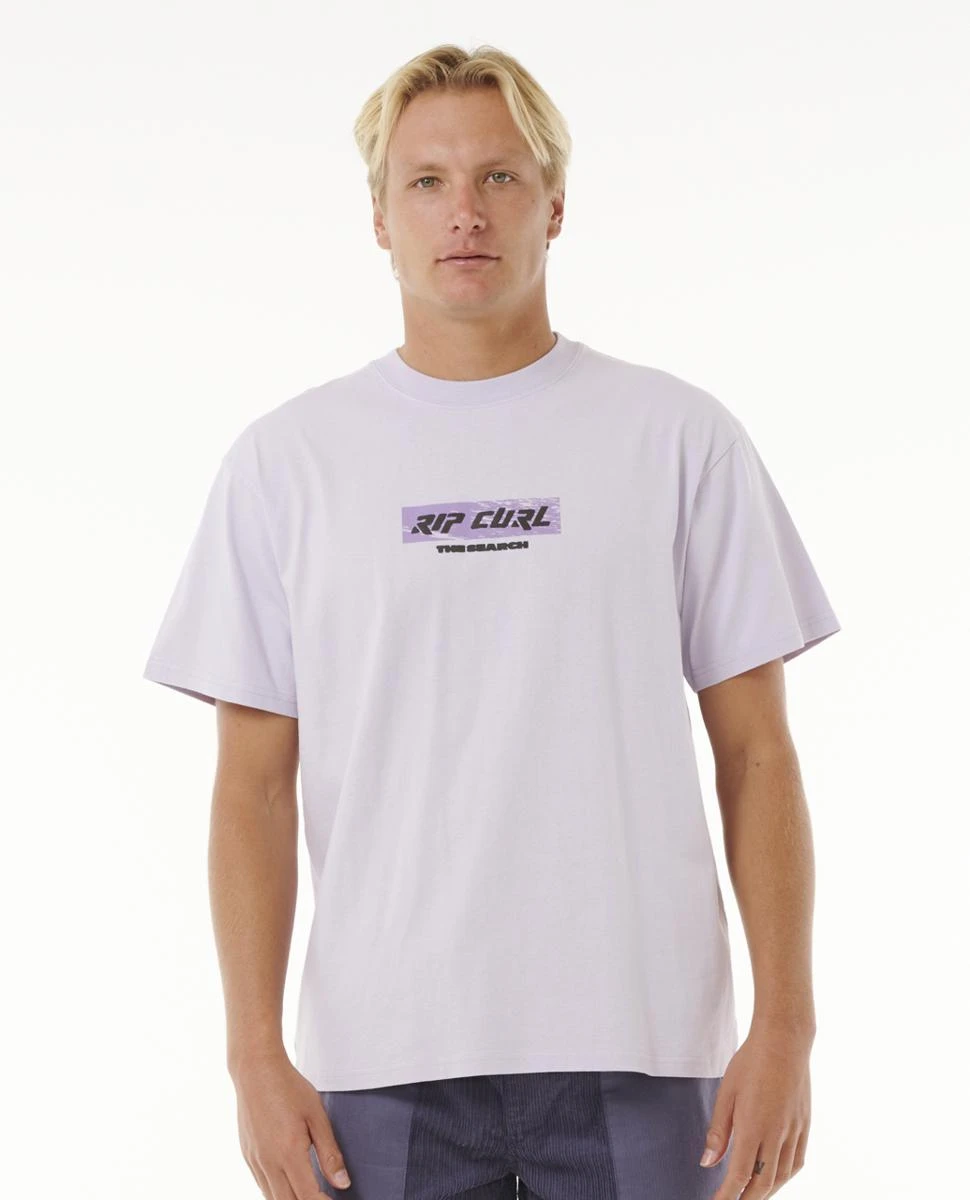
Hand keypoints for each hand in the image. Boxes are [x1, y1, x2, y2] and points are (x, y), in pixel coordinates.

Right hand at [232, 1048, 351, 1195]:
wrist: (256, 1070)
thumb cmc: (289, 1088)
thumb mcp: (317, 1116)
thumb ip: (329, 1153)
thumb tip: (342, 1184)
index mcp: (289, 1152)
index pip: (308, 1197)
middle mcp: (268, 1162)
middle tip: (324, 1197)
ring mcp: (255, 1161)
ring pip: (273, 1199)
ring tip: (310, 1192)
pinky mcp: (248, 1157)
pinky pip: (262, 1186)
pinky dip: (277, 1192)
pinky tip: (290, 1184)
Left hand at [699, 1025, 812, 1198]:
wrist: (785, 1041)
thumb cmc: (750, 1062)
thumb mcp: (726, 1093)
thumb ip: (719, 1131)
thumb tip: (708, 1163)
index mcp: (754, 1126)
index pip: (740, 1175)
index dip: (728, 1195)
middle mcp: (777, 1134)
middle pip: (763, 1183)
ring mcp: (794, 1131)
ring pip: (781, 1176)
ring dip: (765, 1191)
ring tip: (750, 1196)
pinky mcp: (805, 1125)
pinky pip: (797, 1162)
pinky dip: (784, 1176)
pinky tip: (775, 1178)